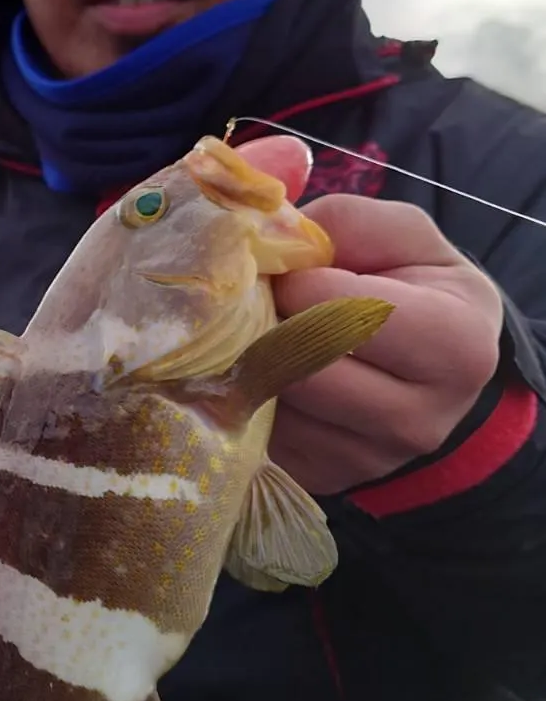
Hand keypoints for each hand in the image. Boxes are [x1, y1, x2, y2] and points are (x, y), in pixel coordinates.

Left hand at [233, 135, 503, 495]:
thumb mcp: (405, 239)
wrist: (435, 382)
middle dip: (266, 321)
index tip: (291, 271)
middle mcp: (418, 419)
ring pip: (272, 403)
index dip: (303, 281)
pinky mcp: (321, 480)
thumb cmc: (418, 293)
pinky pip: (258, 434)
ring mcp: (367, 461)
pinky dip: (245, 396)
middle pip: (303, 366)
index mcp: (455, 347)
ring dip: (248, 359)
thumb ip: (344, 220)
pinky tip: (257, 370)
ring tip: (257, 330)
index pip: (349, 311)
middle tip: (260, 298)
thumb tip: (265, 224)